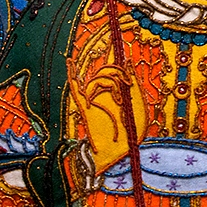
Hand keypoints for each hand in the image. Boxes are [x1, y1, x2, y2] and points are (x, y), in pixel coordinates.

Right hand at [67, 58, 148, 174]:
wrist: (120, 147)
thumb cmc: (132, 127)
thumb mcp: (136, 100)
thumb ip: (131, 80)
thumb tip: (127, 60)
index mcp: (116, 89)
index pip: (113, 68)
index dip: (118, 62)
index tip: (123, 60)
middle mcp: (103, 91)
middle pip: (106, 71)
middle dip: (118, 73)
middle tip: (128, 84)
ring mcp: (93, 97)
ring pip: (99, 79)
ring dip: (111, 85)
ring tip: (119, 101)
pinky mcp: (84, 105)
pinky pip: (75, 87)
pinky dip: (71, 73)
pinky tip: (69, 61)